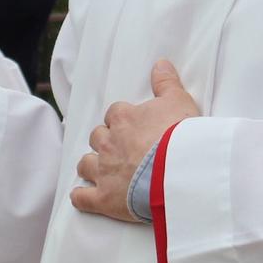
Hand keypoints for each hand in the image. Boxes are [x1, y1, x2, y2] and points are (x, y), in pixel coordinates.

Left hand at [72, 61, 199, 222]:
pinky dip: (81, 197)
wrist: (180, 171)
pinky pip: (82, 197)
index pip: (114, 114)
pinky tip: (83, 196)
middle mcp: (108, 142)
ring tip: (101, 170)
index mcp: (123, 118)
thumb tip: (160, 63)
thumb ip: (166, 82)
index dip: (122, 121)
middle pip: (97, 137)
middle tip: (120, 148)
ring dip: (91, 165)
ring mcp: (104, 171)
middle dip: (105, 142)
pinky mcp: (104, 198)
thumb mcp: (179, 101)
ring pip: (85, 164)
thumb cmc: (181, 135)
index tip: (132, 127)